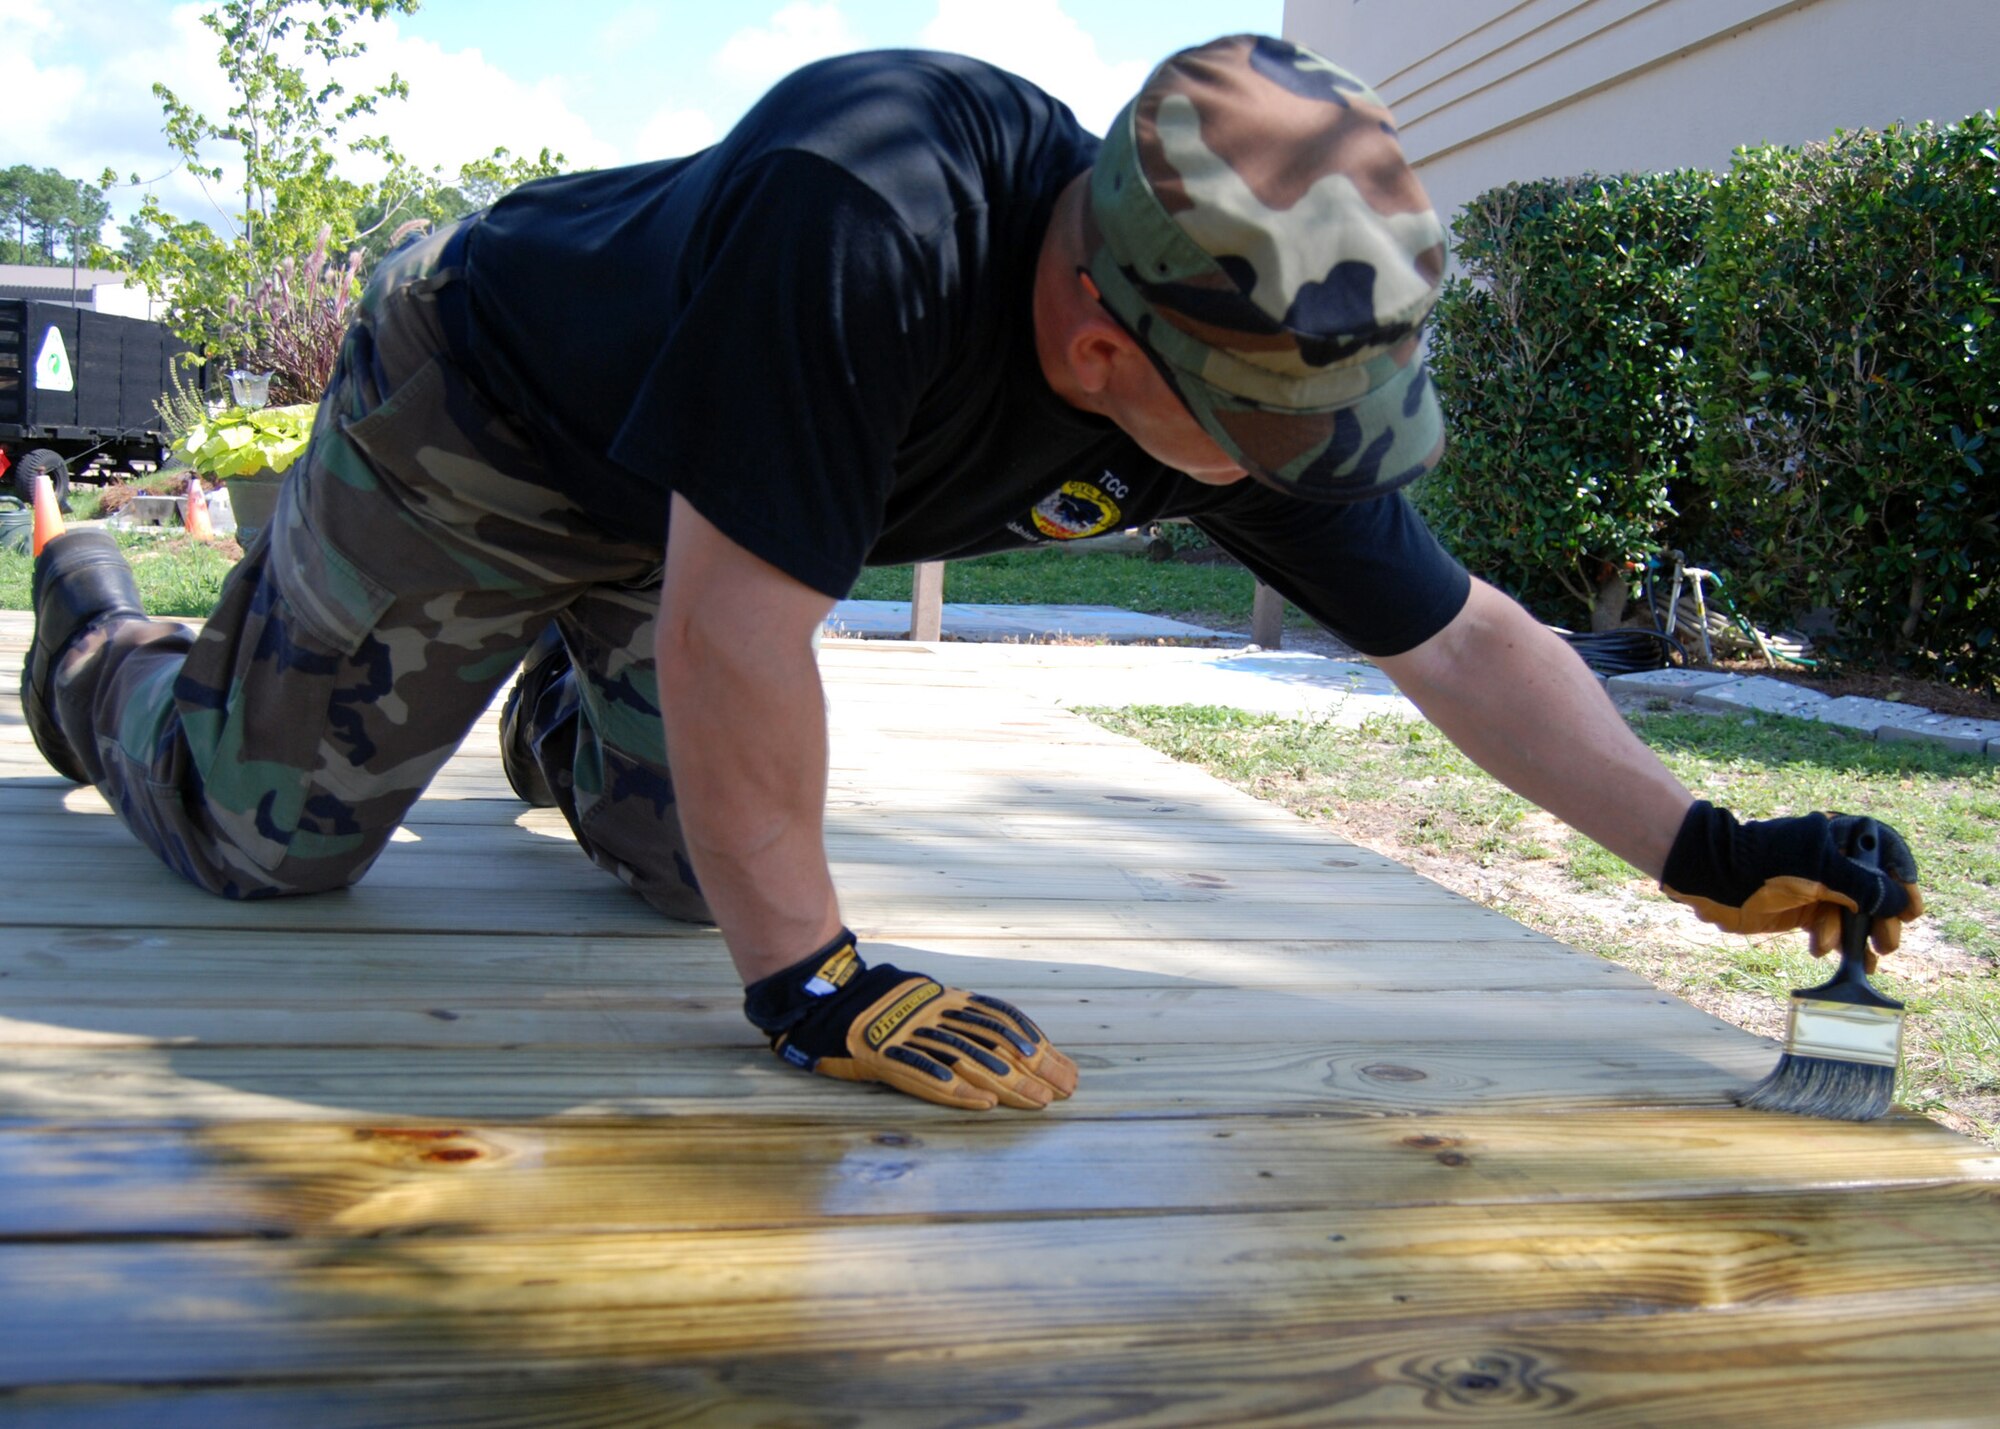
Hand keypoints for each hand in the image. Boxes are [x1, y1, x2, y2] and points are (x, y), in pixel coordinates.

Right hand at [743, 930, 1078, 1109]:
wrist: (816, 995)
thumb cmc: (867, 1002)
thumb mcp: (917, 1000)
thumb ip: (949, 1016)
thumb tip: (993, 1039)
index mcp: (943, 1001)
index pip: (1002, 1023)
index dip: (1037, 1044)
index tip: (1066, 1067)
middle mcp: (932, 1015)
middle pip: (993, 1041)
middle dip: (1036, 1067)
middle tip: (1068, 1089)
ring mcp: (907, 1035)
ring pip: (967, 1059)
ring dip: (1008, 1083)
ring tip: (1039, 1101)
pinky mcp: (881, 1056)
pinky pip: (923, 1073)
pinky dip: (955, 1090)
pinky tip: (983, 1104)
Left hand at [1661, 802, 1922, 968]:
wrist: (1712, 878)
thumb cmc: (1766, 865)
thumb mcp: (1821, 873)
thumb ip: (1865, 887)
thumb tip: (1901, 903)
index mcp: (1840, 839)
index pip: (1885, 857)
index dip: (1902, 883)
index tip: (1911, 911)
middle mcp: (1833, 862)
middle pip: (1875, 892)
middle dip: (1882, 919)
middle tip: (1885, 943)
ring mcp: (1818, 887)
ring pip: (1854, 915)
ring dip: (1858, 937)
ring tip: (1865, 957)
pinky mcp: (1801, 910)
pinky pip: (1830, 929)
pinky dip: (1834, 943)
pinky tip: (1828, 953)